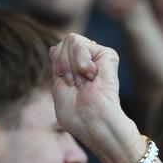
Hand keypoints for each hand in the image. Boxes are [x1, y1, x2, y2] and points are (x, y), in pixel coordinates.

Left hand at [48, 34, 138, 162]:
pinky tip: (91, 77)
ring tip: (83, 82)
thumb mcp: (58, 88)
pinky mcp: (107, 55)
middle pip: (63, 44)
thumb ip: (57, 67)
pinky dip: (80, 63)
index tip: (66, 84)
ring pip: (71, 40)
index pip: (57, 50)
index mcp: (74, 69)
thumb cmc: (75, 115)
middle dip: (63, 66)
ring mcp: (97, 57)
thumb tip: (54, 47)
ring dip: (71, 66)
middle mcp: (86, 61)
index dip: (57, 66)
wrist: (93, 121)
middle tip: (75, 85)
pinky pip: (81, 43)